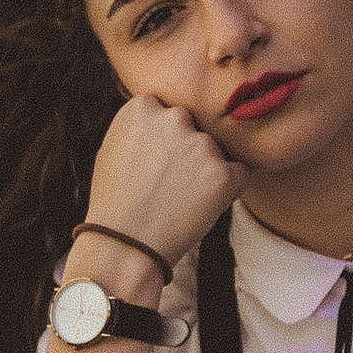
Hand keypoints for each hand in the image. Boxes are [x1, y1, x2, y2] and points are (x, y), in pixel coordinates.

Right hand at [81, 94, 250, 280]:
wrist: (123, 246)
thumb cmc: (114, 203)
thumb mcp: (113, 148)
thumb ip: (142, 126)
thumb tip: (162, 114)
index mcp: (143, 106)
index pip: (171, 114)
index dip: (167, 143)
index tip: (157, 166)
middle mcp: (174, 118)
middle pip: (196, 129)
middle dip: (190, 153)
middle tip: (171, 185)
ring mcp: (201, 145)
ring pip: (217, 152)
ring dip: (208, 172)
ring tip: (180, 201)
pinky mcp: (223, 174)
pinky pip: (239, 173)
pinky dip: (228, 189)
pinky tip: (202, 206)